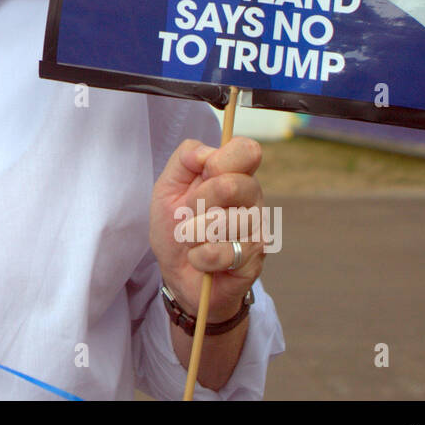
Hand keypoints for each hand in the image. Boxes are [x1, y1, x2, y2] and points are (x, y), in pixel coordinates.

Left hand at [149, 137, 265, 322]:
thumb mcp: (168, 187)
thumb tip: (206, 153)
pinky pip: (221, 253)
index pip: (247, 151)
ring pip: (222, 221)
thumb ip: (184, 159)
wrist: (178, 273)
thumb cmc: (176, 226)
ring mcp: (257, 230)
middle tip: (189, 214)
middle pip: (230, 185)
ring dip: (193, 233)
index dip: (220, 160)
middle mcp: (253, 199)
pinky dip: (199, 256)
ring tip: (192, 239)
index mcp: (236, 175)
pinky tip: (200, 258)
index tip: (203, 173)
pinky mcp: (254, 260)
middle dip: (196, 201)